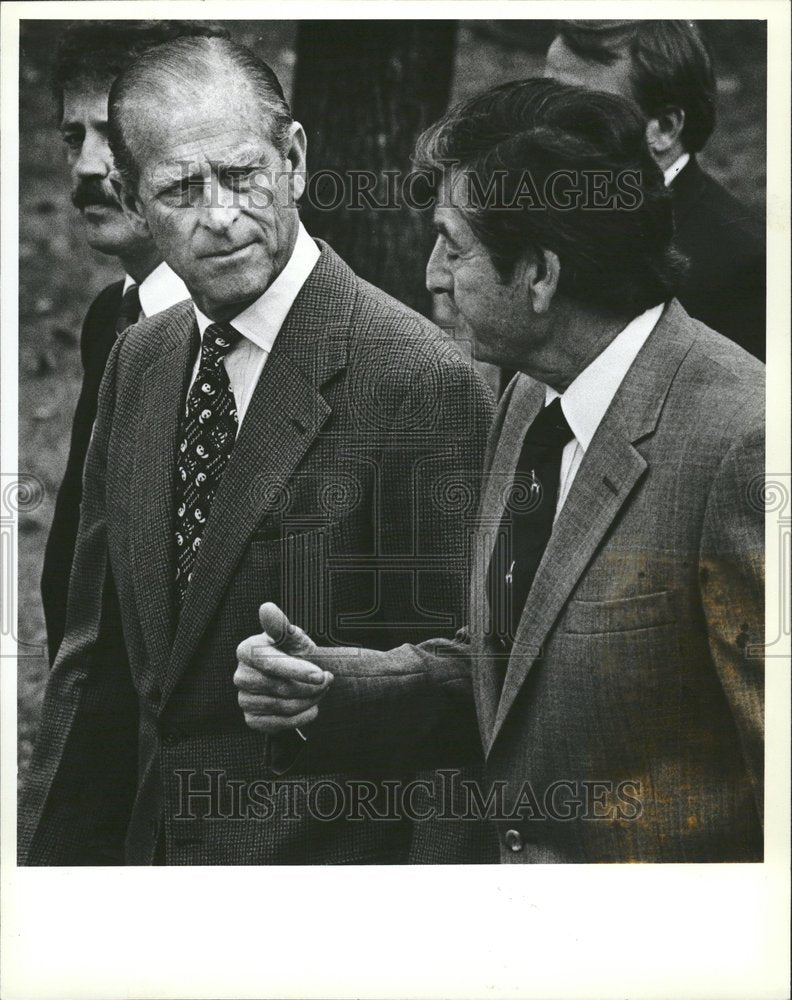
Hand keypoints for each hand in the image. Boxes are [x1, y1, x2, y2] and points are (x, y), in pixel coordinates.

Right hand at [234, 603, 332, 733]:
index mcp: (246, 650)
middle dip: (310, 686)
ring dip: (310, 700)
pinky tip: (311, 707)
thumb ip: (281, 626)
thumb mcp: (293, 637)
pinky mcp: (252, 718)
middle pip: (281, 688)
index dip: (297, 670)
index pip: (272, 663)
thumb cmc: (294, 652)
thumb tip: (267, 608)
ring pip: (284, 707)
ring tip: (320, 691)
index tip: (320, 675)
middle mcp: (241, 676)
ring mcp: (244, 699)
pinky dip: (301, 718)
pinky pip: (280, 724)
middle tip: (327, 680)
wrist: (298, 677)